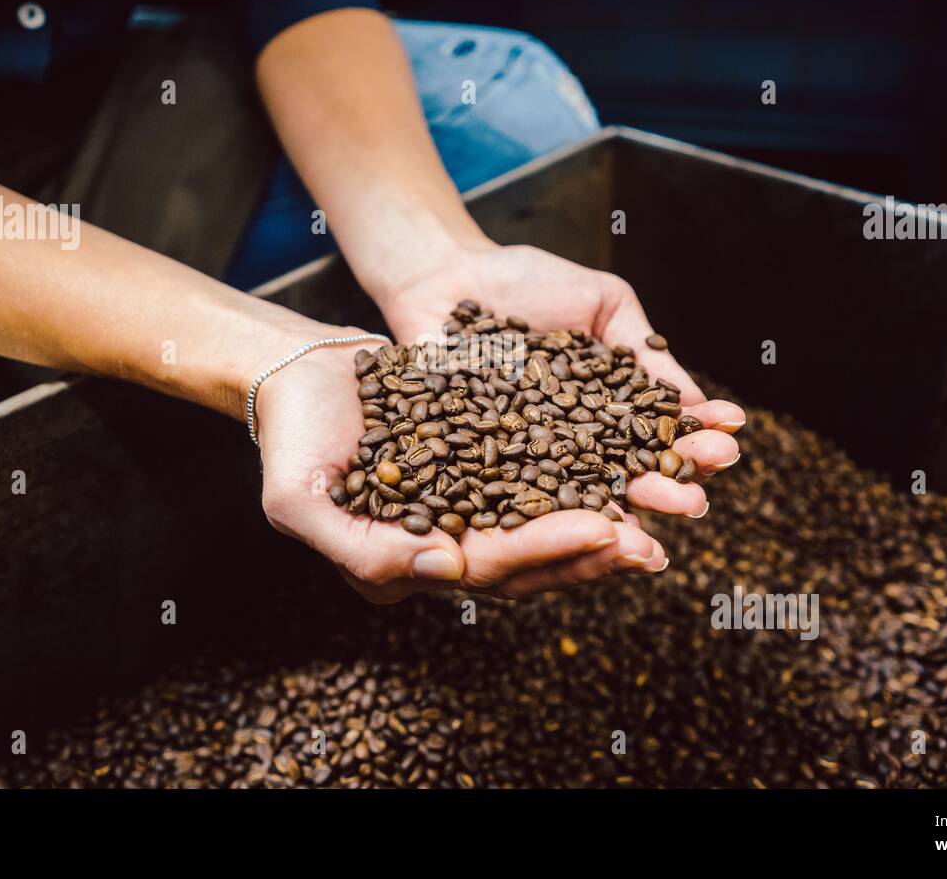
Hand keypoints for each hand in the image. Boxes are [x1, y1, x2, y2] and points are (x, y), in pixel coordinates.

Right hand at [253, 325, 642, 602]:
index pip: (489, 569)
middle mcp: (443, 547)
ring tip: (657, 507)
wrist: (298, 373)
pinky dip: (586, 468)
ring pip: (547, 520)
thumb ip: (363, 550)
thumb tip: (447, 573)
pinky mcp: (481, 464)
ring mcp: (466, 508)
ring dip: (603, 516)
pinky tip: (627, 457)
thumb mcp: (298, 501)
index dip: (549, 552)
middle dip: (593, 548)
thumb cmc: (289, 438)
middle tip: (652, 538)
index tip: (605, 530)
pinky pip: (542, 472)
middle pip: (532, 557)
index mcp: (403, 568)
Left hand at [371, 242, 746, 592]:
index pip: (659, 434)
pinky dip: (546, 518)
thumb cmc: (527, 283)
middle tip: (696, 500)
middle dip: (665, 490)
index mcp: (609, 410)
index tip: (727, 440)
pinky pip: (511, 500)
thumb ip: (644, 351)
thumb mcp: (602, 304)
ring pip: (577, 498)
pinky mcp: (476, 471)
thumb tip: (697, 402)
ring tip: (654, 525)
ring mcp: (527, 460)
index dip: (693, 440)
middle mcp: (573, 444)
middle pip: (625, 477)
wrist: (448, 274)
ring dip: (620, 515)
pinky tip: (581, 528)